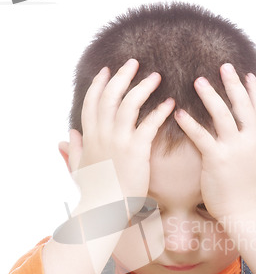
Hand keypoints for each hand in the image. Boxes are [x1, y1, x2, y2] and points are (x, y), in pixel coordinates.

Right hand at [59, 59, 174, 204]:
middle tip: (134, 63)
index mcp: (90, 137)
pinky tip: (171, 103)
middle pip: (111, 96)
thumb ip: (73, 149)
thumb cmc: (93, 192)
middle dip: (122, 76)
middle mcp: (103, 134)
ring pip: (130, 104)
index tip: (106, 71)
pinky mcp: (137, 150)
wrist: (104, 210)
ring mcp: (119, 141)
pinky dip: (161, 111)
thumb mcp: (78, 168)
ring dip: (143, 87)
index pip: (92, 102)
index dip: (99, 84)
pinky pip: (150, 124)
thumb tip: (66, 135)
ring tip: (156, 77)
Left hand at [174, 64, 255, 221]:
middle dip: (232, 83)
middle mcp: (252, 140)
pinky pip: (201, 136)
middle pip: (241, 104)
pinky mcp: (216, 159)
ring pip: (221, 114)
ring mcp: (234, 148)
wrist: (249, 216)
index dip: (253, 91)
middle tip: (222, 66)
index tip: (246, 75)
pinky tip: (178, 112)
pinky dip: (189, 123)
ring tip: (198, 81)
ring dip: (209, 95)